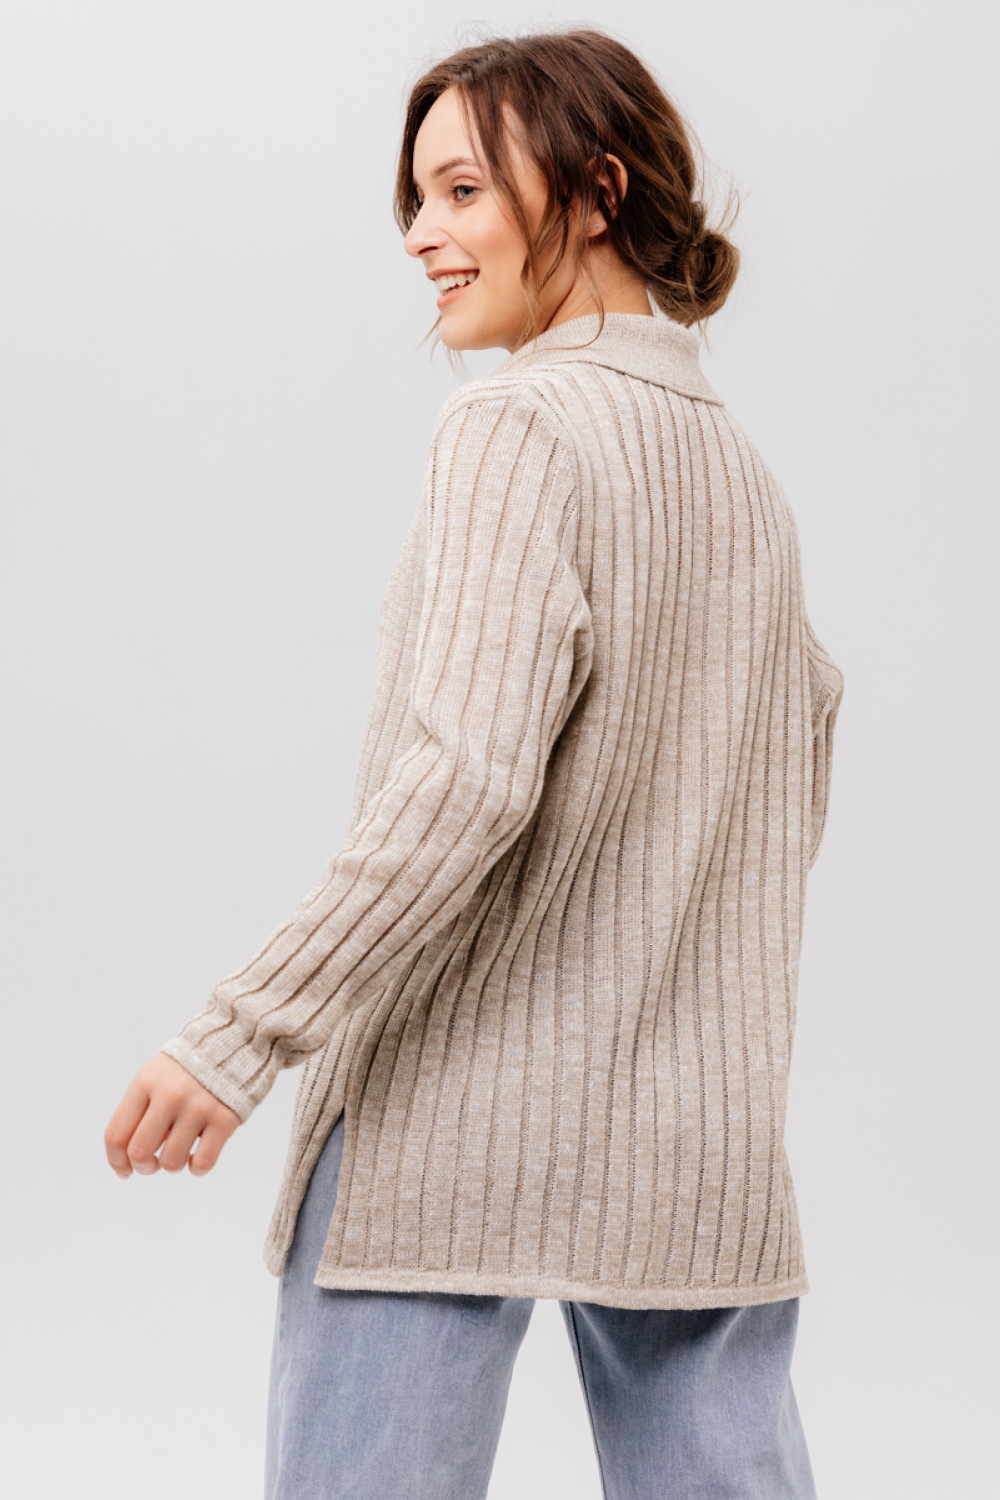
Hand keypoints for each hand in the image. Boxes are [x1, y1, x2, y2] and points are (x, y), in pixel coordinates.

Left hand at [104, 1052, 241, 1178]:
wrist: (232, 1044)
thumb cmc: (186, 1068)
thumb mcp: (154, 1076)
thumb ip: (139, 1112)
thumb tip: (130, 1158)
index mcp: (146, 1083)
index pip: (116, 1134)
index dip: (115, 1160)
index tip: (124, 1170)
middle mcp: (170, 1095)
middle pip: (140, 1152)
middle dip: (143, 1167)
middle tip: (152, 1166)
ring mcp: (198, 1107)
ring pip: (171, 1162)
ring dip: (172, 1166)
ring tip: (179, 1154)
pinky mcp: (224, 1119)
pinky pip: (203, 1163)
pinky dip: (197, 1168)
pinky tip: (197, 1157)